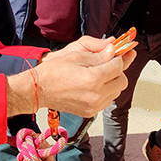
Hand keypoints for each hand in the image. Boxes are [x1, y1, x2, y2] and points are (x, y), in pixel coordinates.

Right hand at [7, 36, 134, 117]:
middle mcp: (96, 94)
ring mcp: (94, 105)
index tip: (119, 52)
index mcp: (93, 78)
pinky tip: (94, 85)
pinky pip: (107, 101)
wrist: (39, 89)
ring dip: (112, 82)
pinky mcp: (90, 112)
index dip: (119, 57)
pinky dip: (106, 92)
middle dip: (118, 71)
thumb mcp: (76, 54)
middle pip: (122, 81)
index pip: (118, 66)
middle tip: (109, 63)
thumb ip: (98, 53)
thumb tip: (112, 49)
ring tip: (99, 75)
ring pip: (116, 92)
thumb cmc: (53, 71)